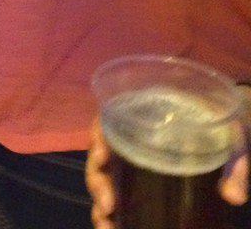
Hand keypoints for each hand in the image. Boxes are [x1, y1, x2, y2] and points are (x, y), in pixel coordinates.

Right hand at [85, 115, 249, 227]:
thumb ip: (236, 162)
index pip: (109, 120)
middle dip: (98, 181)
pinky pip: (120, 197)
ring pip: (105, 180)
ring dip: (100, 203)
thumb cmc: (223, 127)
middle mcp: (132, 138)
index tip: (102, 157)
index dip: (98, 137)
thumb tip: (233, 196)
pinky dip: (112, 214)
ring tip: (106, 224)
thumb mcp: (233, 135)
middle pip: (101, 156)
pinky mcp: (143, 186)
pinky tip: (114, 227)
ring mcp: (135, 164)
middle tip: (108, 204)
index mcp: (145, 116)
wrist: (228, 135)